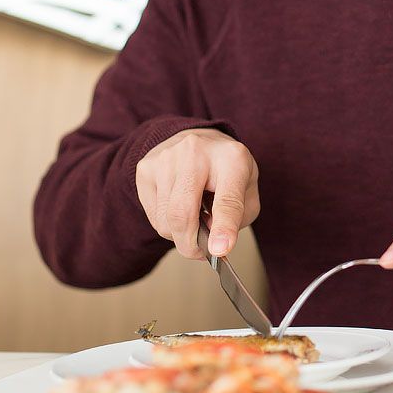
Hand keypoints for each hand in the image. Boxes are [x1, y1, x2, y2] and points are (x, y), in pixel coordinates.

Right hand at [135, 128, 259, 259]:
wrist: (200, 140)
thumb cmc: (226, 170)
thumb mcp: (247, 190)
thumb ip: (237, 218)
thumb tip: (213, 242)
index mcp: (232, 159)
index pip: (227, 200)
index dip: (224, 228)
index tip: (220, 251)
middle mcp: (195, 152)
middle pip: (183, 213)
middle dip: (191, 245)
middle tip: (200, 252)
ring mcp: (166, 158)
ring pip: (165, 221)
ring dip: (180, 234)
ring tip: (194, 218)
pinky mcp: (145, 168)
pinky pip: (153, 216)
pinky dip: (167, 224)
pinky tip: (178, 207)